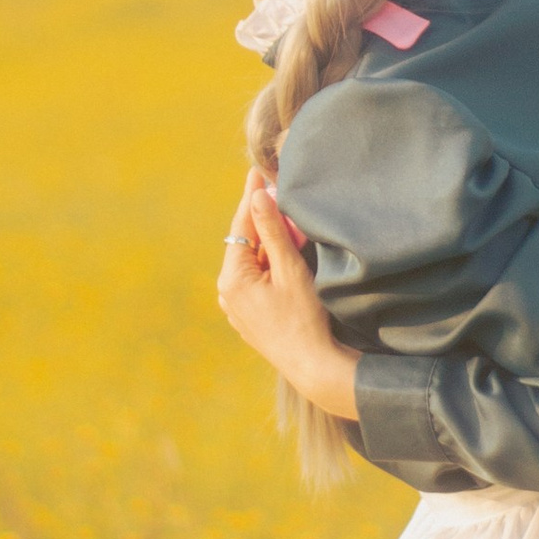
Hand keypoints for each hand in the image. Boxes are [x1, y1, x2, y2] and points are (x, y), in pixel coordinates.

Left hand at [216, 172, 361, 419]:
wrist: (312, 365)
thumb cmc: (304, 318)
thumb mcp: (289, 270)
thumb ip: (272, 231)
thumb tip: (259, 196)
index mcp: (232, 278)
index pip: (241, 227)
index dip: (252, 198)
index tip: (256, 173)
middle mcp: (227, 293)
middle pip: (245, 244)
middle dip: (263, 221)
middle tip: (278, 194)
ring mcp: (236, 307)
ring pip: (252, 263)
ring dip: (268, 244)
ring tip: (288, 225)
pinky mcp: (248, 317)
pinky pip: (256, 281)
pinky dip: (269, 266)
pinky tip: (285, 258)